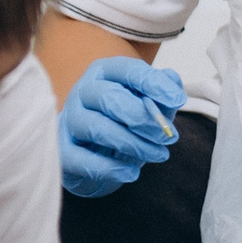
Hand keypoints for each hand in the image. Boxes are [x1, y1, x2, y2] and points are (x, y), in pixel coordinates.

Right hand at [59, 58, 183, 196]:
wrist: (94, 149)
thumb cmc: (125, 118)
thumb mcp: (149, 102)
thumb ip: (162, 91)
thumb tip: (172, 82)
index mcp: (105, 71)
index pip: (128, 70)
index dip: (153, 84)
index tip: (177, 100)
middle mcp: (84, 90)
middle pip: (110, 98)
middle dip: (144, 119)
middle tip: (168, 136)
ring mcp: (70, 119)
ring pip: (98, 128)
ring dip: (133, 144)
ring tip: (158, 155)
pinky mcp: (63, 149)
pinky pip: (82, 159)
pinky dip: (109, 168)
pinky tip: (131, 172)